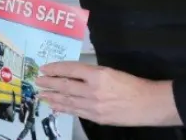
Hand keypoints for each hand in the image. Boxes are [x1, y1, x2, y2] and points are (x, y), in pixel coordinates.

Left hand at [34, 61, 181, 126]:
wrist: (148, 104)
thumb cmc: (132, 84)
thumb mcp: (111, 71)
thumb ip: (92, 73)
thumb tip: (73, 74)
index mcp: (98, 74)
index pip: (70, 69)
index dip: (55, 68)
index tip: (44, 68)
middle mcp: (93, 90)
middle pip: (65, 85)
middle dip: (49, 83)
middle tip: (37, 81)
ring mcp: (93, 105)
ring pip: (67, 100)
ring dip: (52, 97)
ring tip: (42, 95)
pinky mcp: (96, 117)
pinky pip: (75, 112)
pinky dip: (63, 108)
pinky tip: (55, 107)